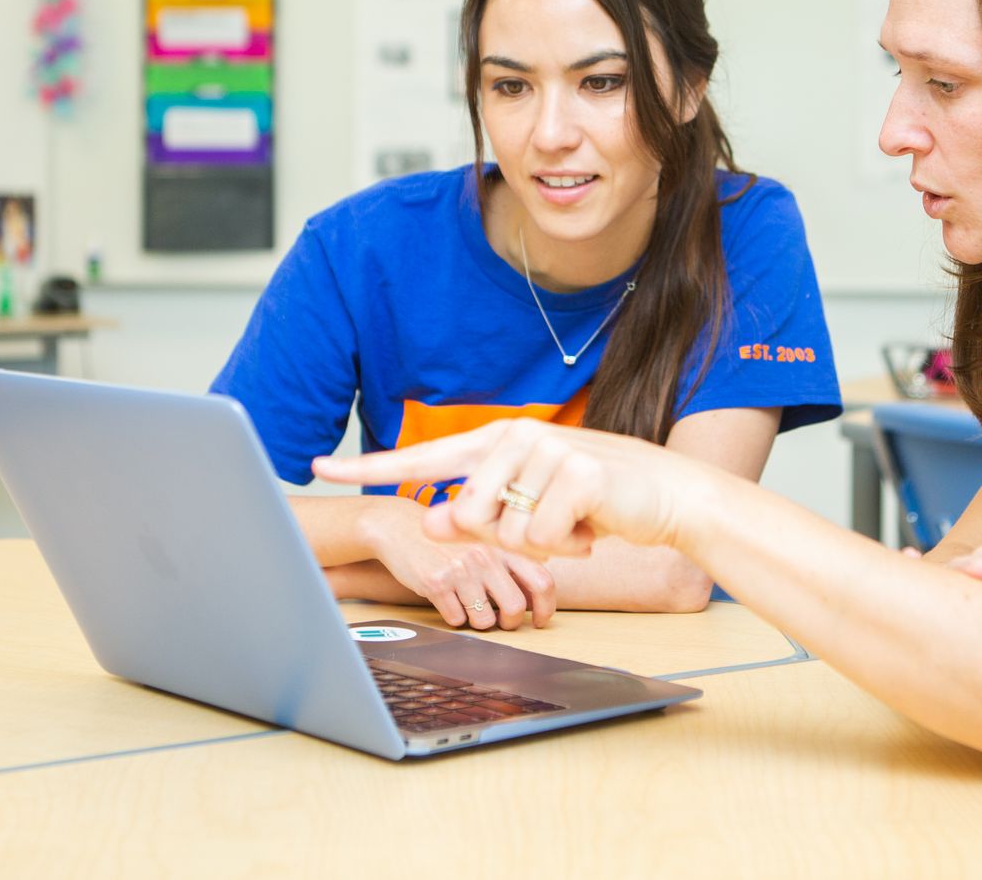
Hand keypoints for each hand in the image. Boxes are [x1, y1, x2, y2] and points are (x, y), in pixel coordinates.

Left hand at [313, 419, 692, 559]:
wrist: (666, 497)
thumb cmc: (594, 502)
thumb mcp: (530, 510)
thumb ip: (480, 514)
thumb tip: (436, 523)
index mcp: (496, 441)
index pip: (421, 456)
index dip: (366, 466)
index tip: (315, 467)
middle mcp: (515, 437)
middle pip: (466, 514)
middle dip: (502, 538)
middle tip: (547, 524)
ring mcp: (546, 450)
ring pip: (503, 530)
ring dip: (539, 543)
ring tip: (572, 522)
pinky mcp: (577, 473)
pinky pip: (541, 537)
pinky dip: (568, 545)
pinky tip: (593, 525)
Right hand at [362, 497, 555, 630]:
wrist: (400, 526)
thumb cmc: (448, 538)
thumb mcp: (484, 538)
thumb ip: (514, 557)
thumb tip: (544, 581)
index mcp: (503, 544)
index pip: (541, 579)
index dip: (547, 607)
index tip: (541, 620)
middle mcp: (486, 555)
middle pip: (516, 606)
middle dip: (511, 622)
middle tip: (503, 622)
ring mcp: (461, 569)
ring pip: (485, 620)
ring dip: (480, 623)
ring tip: (470, 607)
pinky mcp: (436, 583)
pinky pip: (455, 619)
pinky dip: (455, 618)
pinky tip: (449, 601)